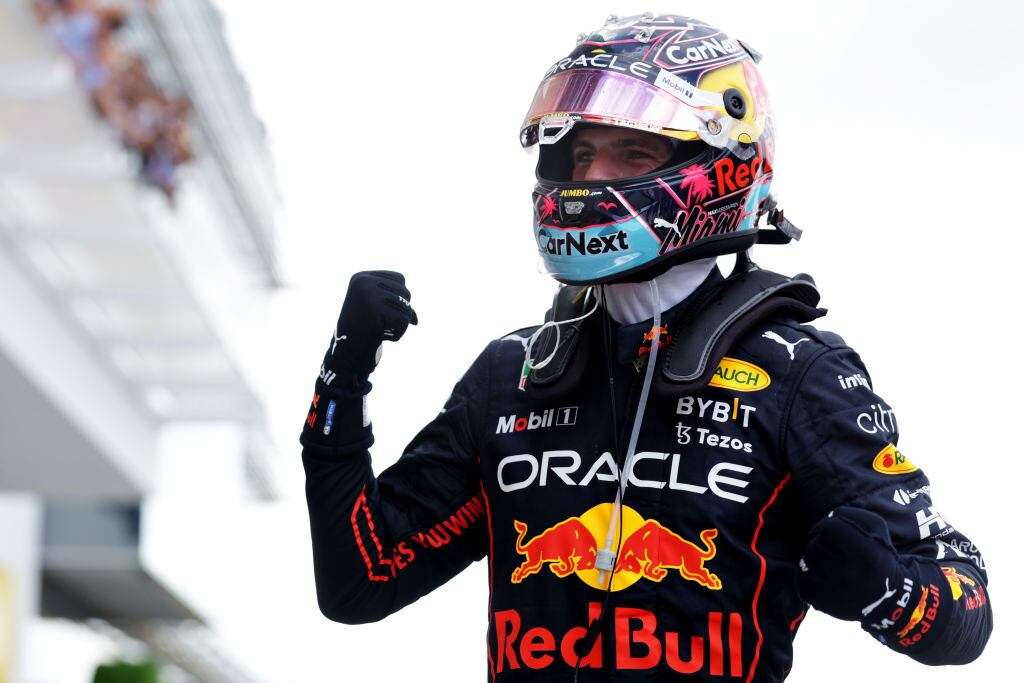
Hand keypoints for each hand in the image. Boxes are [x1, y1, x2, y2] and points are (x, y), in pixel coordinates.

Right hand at [320, 271, 417, 380]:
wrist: (345, 352)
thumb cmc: (361, 332)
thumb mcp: (375, 311)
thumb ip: (395, 305)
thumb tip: (415, 319)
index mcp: (361, 277)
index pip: (399, 279)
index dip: (401, 297)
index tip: (388, 313)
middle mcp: (364, 282)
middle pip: (405, 292)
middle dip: (402, 312)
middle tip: (384, 325)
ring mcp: (368, 294)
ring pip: (406, 307)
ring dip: (400, 324)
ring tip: (381, 331)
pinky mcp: (374, 309)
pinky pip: (403, 320)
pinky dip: (399, 333)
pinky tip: (382, 337)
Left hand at [796, 506, 913, 624]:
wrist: (886, 598)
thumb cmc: (877, 556)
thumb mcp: (876, 529)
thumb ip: (850, 515)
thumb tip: (827, 519)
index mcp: (864, 555)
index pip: (829, 528)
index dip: (829, 525)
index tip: (835, 532)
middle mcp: (848, 575)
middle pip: (814, 546)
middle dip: (821, 543)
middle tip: (834, 550)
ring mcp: (833, 593)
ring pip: (805, 563)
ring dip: (814, 559)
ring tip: (829, 563)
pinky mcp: (821, 605)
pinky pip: (800, 581)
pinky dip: (807, 576)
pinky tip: (822, 576)